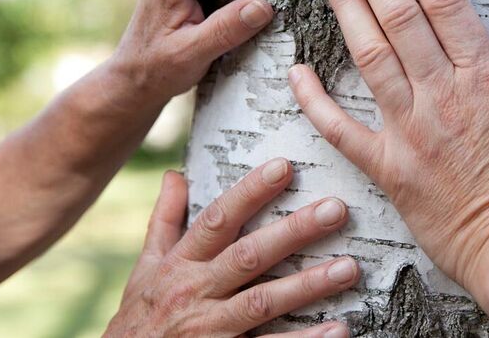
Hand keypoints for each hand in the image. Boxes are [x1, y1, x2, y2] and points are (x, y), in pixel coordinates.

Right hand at [107, 162, 355, 336]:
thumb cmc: (140, 317)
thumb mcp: (145, 268)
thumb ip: (164, 221)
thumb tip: (176, 174)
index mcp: (180, 263)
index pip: (217, 219)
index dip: (250, 192)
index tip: (285, 166)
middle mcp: (196, 292)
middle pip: (248, 256)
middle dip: (293, 232)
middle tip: (336, 210)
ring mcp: (211, 328)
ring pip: (263, 302)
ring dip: (308, 286)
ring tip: (349, 268)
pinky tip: (338, 329)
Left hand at [286, 0, 488, 316]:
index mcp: (486, 77)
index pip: (443, 1)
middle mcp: (442, 95)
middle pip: (399, 17)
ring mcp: (409, 131)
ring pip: (369, 57)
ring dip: (346, 9)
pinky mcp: (387, 169)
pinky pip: (340, 130)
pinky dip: (314, 100)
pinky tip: (295, 69)